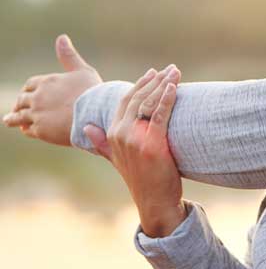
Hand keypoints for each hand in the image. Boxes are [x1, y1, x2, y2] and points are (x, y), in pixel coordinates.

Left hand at [2, 35, 102, 145]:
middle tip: (17, 108)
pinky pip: (27, 129)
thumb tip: (62, 37)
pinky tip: (24, 129)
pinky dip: (24, 128)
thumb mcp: (82, 70)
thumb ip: (68, 55)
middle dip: (19, 103)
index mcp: (47, 81)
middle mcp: (38, 97)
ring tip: (9, 120)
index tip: (27, 93)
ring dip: (13, 118)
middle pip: (22, 100)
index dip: (28, 90)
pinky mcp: (40, 130)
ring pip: (18, 116)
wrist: (95, 114)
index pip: (30, 85)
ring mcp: (37, 114)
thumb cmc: (92, 92)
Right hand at [83, 65, 186, 237]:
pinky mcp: (151, 143)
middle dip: (155, 80)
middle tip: (170, 68)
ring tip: (175, 71)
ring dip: (164, 83)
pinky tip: (174, 86)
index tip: (154, 72)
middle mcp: (120, 134)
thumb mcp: (117, 159)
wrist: (154, 201)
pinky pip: (159, 114)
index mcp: (112, 134)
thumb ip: (101, 143)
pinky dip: (167, 98)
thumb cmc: (141, 179)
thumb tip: (87, 128)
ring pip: (148, 102)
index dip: (140, 84)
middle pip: (138, 98)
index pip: (125, 101)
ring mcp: (134, 138)